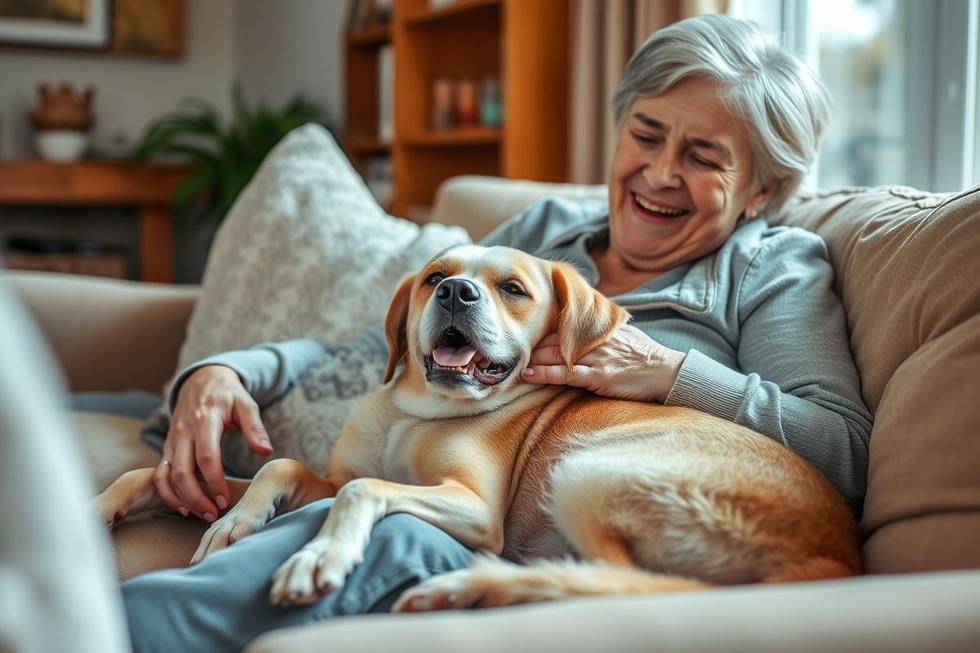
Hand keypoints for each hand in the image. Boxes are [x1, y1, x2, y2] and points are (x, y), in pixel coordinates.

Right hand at [155, 365, 272, 521]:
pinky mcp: (168, 447)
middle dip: (196, 497)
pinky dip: (167, 492)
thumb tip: (266, 451)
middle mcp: (183, 432)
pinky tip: (182, 507)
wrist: (202, 380)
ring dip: (181, 499)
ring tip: (200, 514)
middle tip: (214, 514)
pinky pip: (160, 473)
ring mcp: (172, 440)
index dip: (214, 481)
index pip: (206, 457)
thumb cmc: (228, 394)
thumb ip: (255, 428)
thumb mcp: (246, 404)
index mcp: (204, 420)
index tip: (224, 500)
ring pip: (168, 475)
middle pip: (182, 471)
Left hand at [520, 324, 685, 402]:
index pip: (561, 326)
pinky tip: (528, 375)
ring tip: (511, 363)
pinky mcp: (600, 376)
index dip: (540, 333)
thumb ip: (599, 330)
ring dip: (531, 359)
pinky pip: (566, 374)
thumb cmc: (644, 355)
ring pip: (555, 355)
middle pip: (553, 339)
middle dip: (529, 346)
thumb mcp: (621, 334)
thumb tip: (579, 326)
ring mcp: (597, 357)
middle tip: (508, 351)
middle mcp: (594, 339)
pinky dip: (544, 374)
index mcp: (597, 328)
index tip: (522, 336)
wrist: (668, 371)